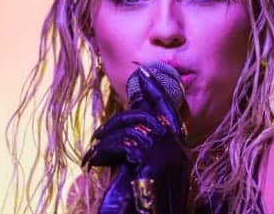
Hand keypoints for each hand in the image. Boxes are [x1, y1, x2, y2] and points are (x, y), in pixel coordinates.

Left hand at [82, 67, 190, 213]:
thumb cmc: (142, 202)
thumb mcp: (145, 172)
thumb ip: (143, 148)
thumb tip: (129, 122)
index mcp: (180, 151)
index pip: (170, 111)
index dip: (156, 90)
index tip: (143, 73)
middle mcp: (179, 150)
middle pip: (148, 115)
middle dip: (120, 119)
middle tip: (99, 134)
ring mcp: (169, 155)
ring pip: (133, 127)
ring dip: (108, 137)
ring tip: (94, 151)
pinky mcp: (154, 163)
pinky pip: (123, 144)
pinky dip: (103, 151)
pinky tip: (94, 163)